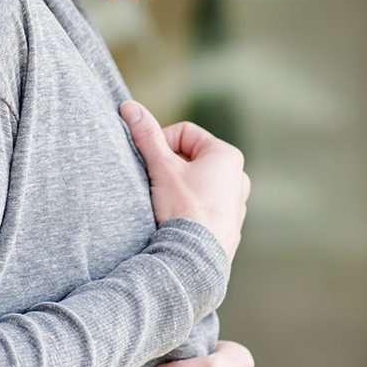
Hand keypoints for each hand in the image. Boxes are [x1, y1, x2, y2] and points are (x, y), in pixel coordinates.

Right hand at [118, 99, 249, 265]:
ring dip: (179, 188)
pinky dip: (190, 209)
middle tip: (155, 184)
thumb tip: (128, 106)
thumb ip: (145, 135)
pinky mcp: (230, 226)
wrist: (195, 260)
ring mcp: (236, 204)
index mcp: (227, 156)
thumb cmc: (183, 209)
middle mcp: (238, 177)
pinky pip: (205, 207)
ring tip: (166, 205)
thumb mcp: (161, 168)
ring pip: (198, 184)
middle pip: (191, 158)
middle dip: (170, 168)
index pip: (184, 133)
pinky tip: (177, 222)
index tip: (150, 163)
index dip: (160, 144)